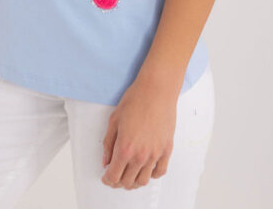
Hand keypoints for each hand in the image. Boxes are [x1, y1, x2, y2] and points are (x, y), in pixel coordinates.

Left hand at [101, 74, 177, 189]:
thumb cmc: (134, 100)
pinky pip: (160, 172)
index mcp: (124, 148)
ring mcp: (155, 154)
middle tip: (115, 175)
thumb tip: (106, 161)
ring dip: (134, 182)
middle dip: (119, 182)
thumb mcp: (114, 120)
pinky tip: (146, 169)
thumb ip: (108, 143)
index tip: (106, 177)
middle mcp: (140, 155)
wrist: (156, 91)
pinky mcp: (166, 150)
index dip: (108, 179)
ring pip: (144, 180)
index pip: (114, 176)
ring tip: (129, 175)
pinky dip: (152, 175)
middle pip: (128, 181)